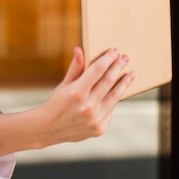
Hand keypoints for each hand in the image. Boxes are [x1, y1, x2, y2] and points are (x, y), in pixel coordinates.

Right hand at [0, 47, 134, 155]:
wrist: (48, 129)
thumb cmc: (54, 103)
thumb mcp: (63, 85)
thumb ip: (75, 68)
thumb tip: (79, 49)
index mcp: (76, 92)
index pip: (97, 70)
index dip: (107, 59)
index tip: (115, 51)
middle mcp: (87, 106)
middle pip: (108, 81)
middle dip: (117, 67)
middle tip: (125, 58)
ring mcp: (95, 119)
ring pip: (114, 96)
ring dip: (124, 83)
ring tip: (130, 74)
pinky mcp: (99, 128)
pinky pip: (110, 110)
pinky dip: (114, 99)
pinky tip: (118, 91)